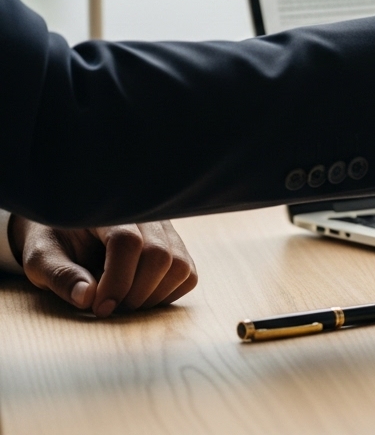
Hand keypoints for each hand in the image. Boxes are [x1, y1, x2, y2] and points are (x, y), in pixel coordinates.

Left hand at [7, 216, 198, 316]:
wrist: (70, 229)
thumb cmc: (54, 243)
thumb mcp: (41, 258)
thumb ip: (60, 275)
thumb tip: (87, 298)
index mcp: (109, 211)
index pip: (128, 242)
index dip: (117, 280)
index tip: (100, 307)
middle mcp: (145, 216)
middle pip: (160, 255)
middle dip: (135, 293)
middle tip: (109, 308)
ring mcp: (165, 230)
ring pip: (179, 266)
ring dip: (153, 296)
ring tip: (124, 302)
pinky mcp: (176, 247)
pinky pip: (188, 275)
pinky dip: (167, 294)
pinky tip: (140, 296)